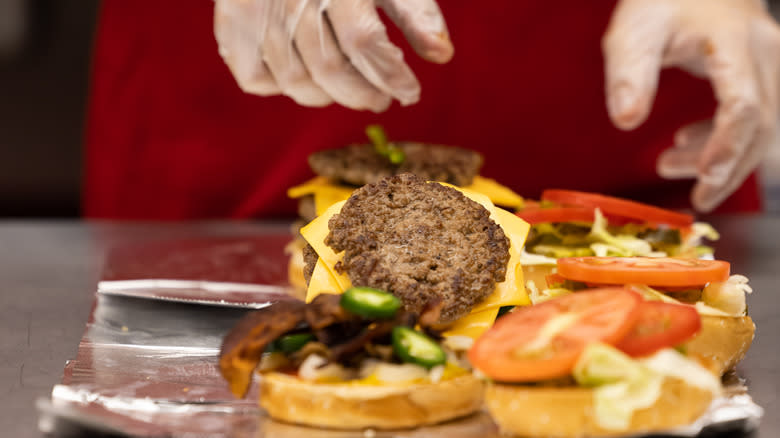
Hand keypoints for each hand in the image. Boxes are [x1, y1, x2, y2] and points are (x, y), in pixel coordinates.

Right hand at [214, 0, 452, 111]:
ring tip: (349, 91)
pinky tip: (304, 79)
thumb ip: (415, 11)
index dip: (391, 77)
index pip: (365, 44)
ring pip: (295, 81)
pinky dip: (280, 89)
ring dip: (328, 98)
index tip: (410, 93)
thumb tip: (442, 55)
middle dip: (363, 95)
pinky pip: (254, 78)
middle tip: (381, 100)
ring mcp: (258, 13)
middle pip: (330, 70)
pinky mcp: (232, 22)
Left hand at [603, 0, 779, 211]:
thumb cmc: (659, 2)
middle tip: (697, 197)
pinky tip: (687, 144)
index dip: (726, 147)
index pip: (742, 104)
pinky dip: (726, 138)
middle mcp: (763, 50)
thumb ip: (629, 75)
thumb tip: (626, 121)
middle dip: (730, 167)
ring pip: (764, 124)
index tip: (705, 179)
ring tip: (668, 164)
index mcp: (731, 40)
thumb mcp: (633, 32)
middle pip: (762, 123)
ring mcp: (771, 59)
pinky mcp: (766, 69)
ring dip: (724, 155)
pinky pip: (757, 114)